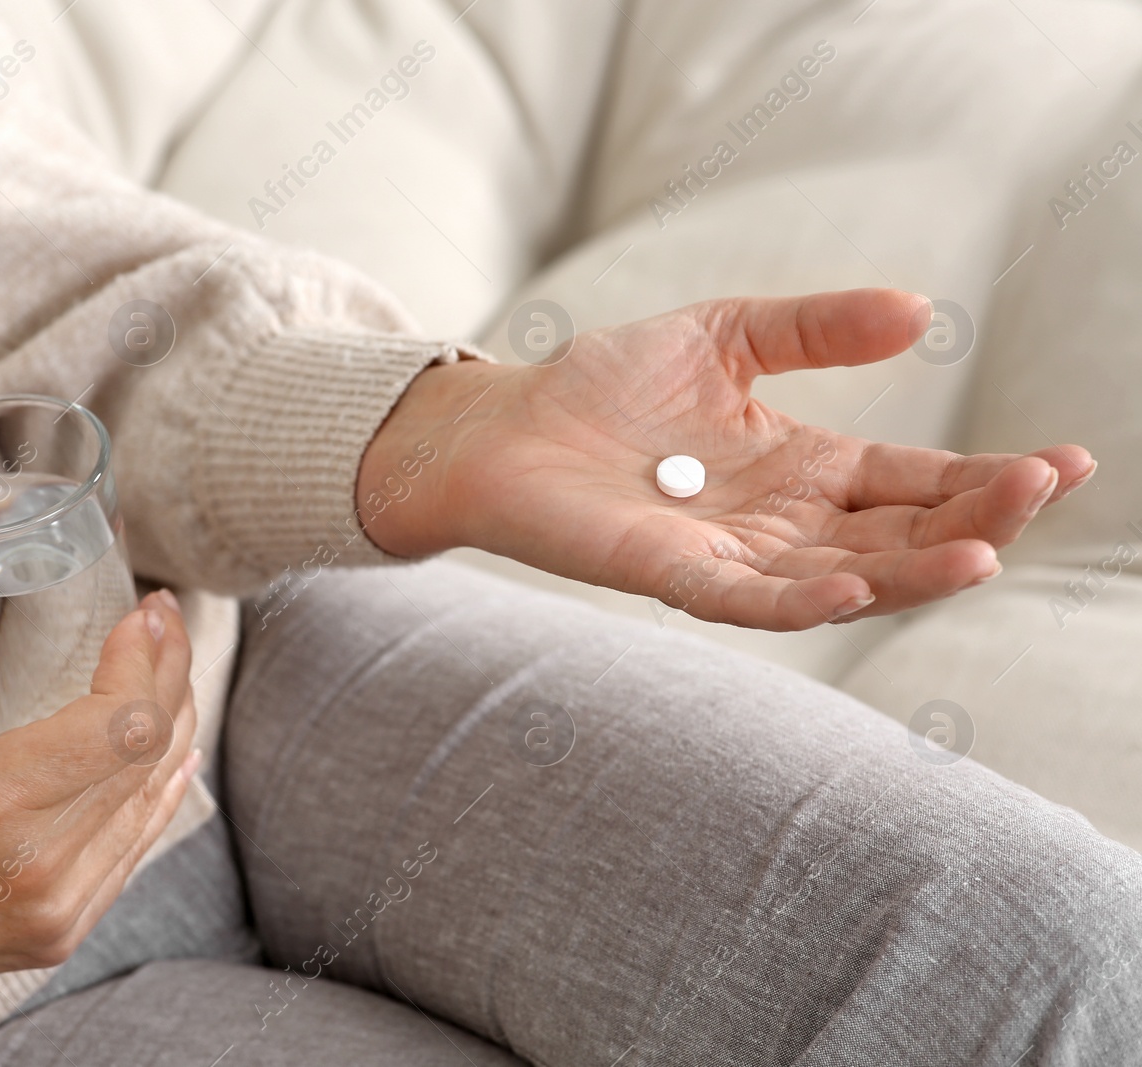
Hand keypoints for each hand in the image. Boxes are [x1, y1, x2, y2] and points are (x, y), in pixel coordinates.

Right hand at [0, 590, 197, 1065]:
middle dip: (171, 674)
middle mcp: (35, 862)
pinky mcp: (58, 933)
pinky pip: (134, 850)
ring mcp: (54, 907)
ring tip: (169, 672)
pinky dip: (156, 792)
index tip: (143, 615)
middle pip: (152, 753)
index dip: (149, 660)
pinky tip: (168, 752)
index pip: (123, 723)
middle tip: (163, 626)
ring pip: (155, 801)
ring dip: (174, 728)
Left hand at [361, 289, 1094, 630]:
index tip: (1066, 461)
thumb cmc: (606, 384)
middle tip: (1037, 488)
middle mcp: (782, 523)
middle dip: (972, 519)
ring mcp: (731, 555)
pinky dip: (802, 597)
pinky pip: (747, 599)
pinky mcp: (672, 574)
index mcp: (806, 468)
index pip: (916, 480)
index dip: (986, 477)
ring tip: (983, 550)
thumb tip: (918, 311)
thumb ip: (816, 327)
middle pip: (897, 536)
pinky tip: (854, 585)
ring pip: (842, 576)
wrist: (504, 425)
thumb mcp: (727, 334)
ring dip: (912, 570)